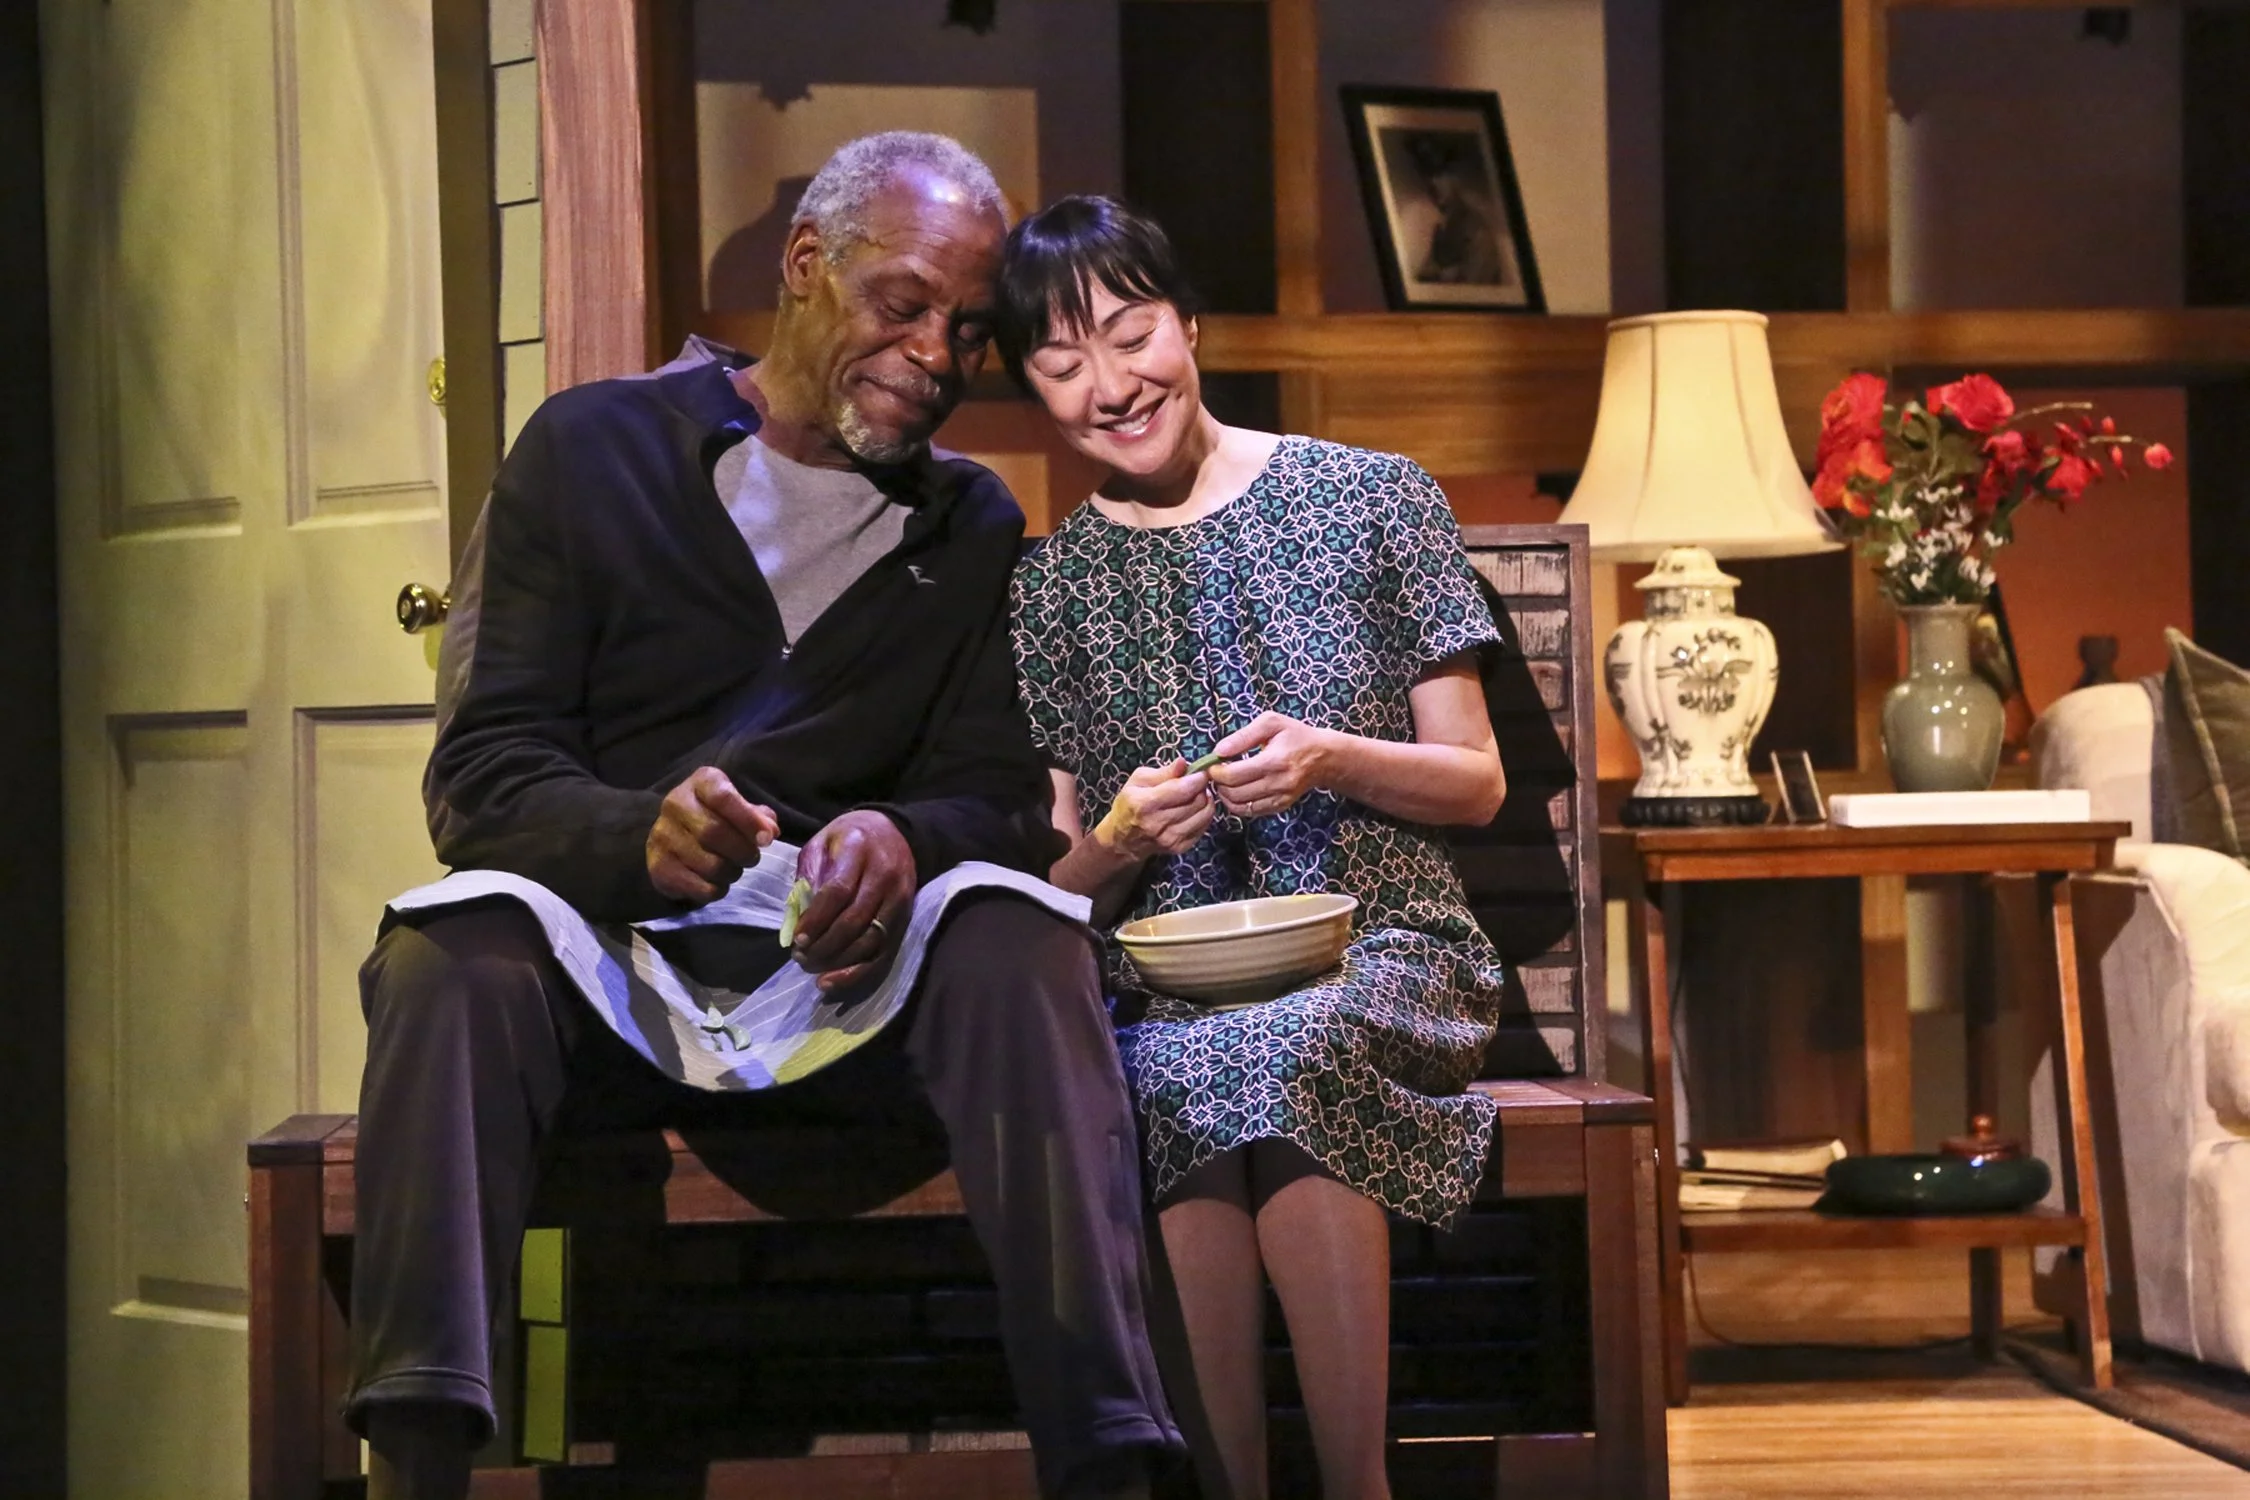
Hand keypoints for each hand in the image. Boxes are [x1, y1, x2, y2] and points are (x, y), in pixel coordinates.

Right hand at [646, 766, 779, 902]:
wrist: (675, 837)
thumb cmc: (716, 817)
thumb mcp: (738, 807)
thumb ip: (758, 817)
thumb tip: (770, 831)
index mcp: (700, 782)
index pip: (723, 797)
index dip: (748, 821)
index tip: (767, 839)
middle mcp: (674, 804)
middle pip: (714, 832)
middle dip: (743, 851)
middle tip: (752, 858)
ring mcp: (662, 836)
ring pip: (709, 864)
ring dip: (732, 872)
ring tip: (733, 868)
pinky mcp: (659, 866)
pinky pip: (700, 887)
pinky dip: (717, 890)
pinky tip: (717, 882)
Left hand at [792, 810, 917, 991]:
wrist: (896, 832)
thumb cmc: (850, 837)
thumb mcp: (822, 842)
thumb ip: (808, 874)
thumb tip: (795, 916)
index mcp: (859, 851)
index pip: (838, 892)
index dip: (816, 920)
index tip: (796, 940)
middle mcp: (885, 876)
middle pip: (855, 920)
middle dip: (824, 945)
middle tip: (800, 958)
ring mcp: (900, 899)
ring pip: (871, 941)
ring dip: (838, 962)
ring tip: (812, 969)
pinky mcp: (906, 918)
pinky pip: (884, 953)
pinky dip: (858, 972)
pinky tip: (833, 982)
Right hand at [1093, 760, 1216, 861]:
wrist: (1123, 839)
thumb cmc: (1129, 805)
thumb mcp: (1138, 780)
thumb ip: (1163, 772)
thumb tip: (1183, 763)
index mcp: (1143, 804)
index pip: (1181, 789)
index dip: (1196, 778)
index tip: (1200, 772)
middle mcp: (1157, 824)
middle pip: (1196, 801)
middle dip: (1201, 788)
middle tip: (1197, 783)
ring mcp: (1169, 839)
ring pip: (1204, 814)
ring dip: (1205, 801)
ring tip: (1196, 794)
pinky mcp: (1179, 847)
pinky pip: (1204, 827)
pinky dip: (1203, 815)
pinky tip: (1194, 809)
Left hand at [1207, 713, 1334, 818]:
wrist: (1322, 756)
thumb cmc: (1295, 735)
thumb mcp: (1271, 723)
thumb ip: (1243, 736)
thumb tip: (1219, 751)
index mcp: (1274, 761)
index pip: (1234, 775)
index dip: (1216, 771)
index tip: (1212, 764)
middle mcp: (1278, 783)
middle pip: (1234, 793)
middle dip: (1218, 783)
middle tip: (1216, 772)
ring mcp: (1280, 798)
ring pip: (1240, 806)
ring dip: (1225, 795)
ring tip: (1225, 781)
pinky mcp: (1280, 806)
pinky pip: (1250, 812)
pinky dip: (1237, 804)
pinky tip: (1236, 790)